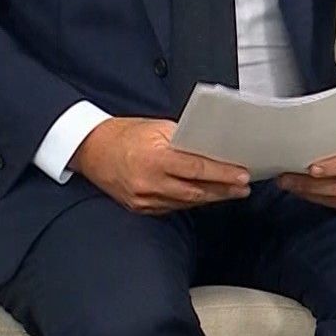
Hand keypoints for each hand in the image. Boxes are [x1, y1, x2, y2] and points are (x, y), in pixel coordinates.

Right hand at [70, 117, 250, 215]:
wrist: (91, 150)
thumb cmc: (125, 134)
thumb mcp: (157, 127)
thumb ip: (185, 139)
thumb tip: (212, 147)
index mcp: (154, 158)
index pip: (197, 168)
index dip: (222, 173)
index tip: (242, 175)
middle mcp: (149, 182)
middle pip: (196, 190)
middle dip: (224, 190)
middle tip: (244, 187)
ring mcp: (144, 199)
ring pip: (186, 201)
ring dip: (211, 197)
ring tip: (231, 192)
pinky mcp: (141, 208)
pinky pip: (173, 206)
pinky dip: (191, 201)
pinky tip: (205, 196)